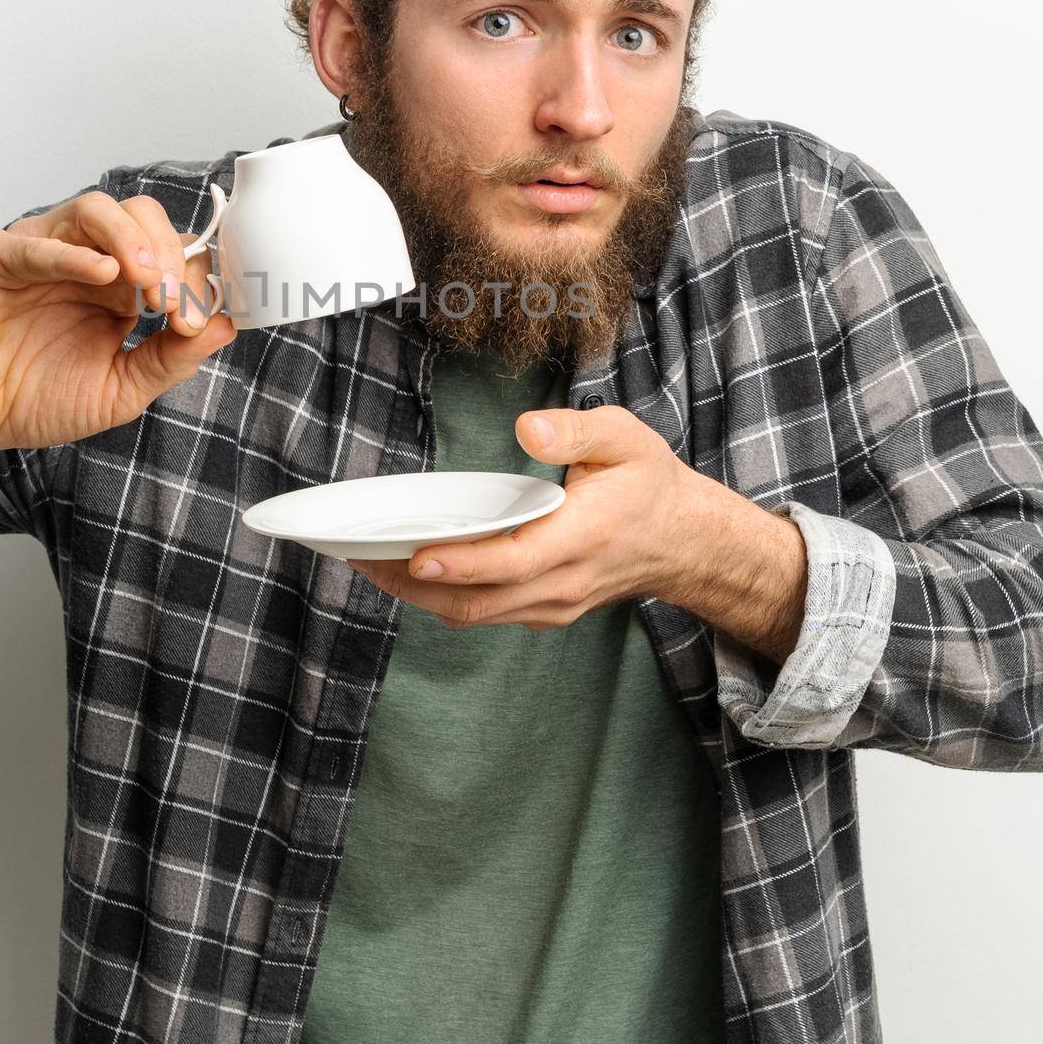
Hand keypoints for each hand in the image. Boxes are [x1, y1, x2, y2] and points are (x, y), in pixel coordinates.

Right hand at [0, 190, 235, 454]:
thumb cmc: (39, 397)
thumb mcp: (122, 388)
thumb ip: (171, 358)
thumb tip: (225, 325)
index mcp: (120, 283)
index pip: (171, 251)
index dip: (192, 279)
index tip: (196, 319)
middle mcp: (85, 257)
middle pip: (141, 216)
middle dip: (170, 254)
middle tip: (173, 302)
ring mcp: (42, 252)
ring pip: (95, 210)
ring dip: (132, 240)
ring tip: (149, 280)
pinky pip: (34, 243)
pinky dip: (71, 253)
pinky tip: (102, 272)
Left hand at [346, 403, 713, 630]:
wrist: (684, 543)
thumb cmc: (649, 486)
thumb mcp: (627, 439)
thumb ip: (577, 431)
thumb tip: (528, 429)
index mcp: (583, 538)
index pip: (513, 561)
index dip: (462, 563)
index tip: (415, 554)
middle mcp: (563, 583)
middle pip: (477, 601)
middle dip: (412, 584)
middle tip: (358, 556)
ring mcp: (552, 605)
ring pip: (473, 615)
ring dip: (417, 595)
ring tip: (366, 563)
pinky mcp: (541, 611)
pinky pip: (483, 614)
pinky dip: (441, 597)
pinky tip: (408, 570)